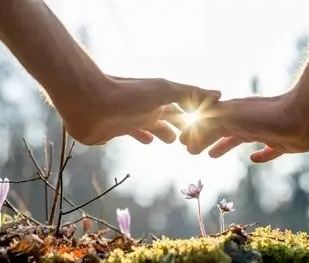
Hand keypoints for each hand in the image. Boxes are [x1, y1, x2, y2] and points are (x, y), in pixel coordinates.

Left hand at [60, 75, 220, 145]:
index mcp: (160, 99)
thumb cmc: (128, 95)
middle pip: (169, 117)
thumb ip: (190, 93)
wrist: (88, 102)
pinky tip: (145, 141)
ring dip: (162, 132)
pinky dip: (141, 137)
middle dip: (180, 126)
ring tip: (171, 141)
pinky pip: (132, 134)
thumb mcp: (164, 91)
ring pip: (152, 126)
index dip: (195, 117)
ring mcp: (131, 118)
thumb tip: (219, 94)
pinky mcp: (115, 130)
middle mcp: (147, 107)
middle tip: (190, 139)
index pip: (183, 108)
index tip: (207, 126)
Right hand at [179, 91, 308, 162]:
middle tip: (192, 150)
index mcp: (233, 113)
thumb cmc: (265, 116)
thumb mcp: (230, 118)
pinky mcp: (282, 143)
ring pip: (238, 139)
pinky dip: (260, 155)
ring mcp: (264, 130)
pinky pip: (267, 150)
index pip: (207, 124)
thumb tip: (188, 138)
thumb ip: (208, 125)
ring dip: (224, 146)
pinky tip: (254, 158)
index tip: (182, 143)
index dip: (195, 133)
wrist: (305, 116)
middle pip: (220, 130)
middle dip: (205, 139)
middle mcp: (246, 120)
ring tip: (213, 155)